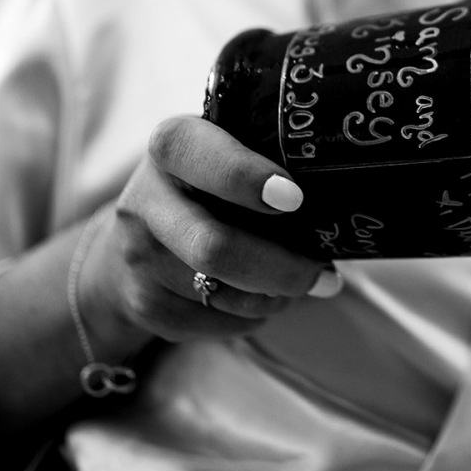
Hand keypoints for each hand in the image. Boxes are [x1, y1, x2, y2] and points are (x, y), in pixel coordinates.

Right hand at [87, 116, 340, 343]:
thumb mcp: (226, 152)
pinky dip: (252, 317)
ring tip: (298, 283)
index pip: (202, 157)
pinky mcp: (142, 304)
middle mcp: (143, 199)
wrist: (130, 241)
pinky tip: (259, 297)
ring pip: (223, 295)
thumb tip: (340, 197)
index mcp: (172, 146)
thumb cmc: (208, 187)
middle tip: (324, 274)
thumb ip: (266, 159)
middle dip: (282, 268)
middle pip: (214, 247)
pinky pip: (216, 324)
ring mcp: (136, 256)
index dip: (247, 177)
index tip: (294, 199)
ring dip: (275, 297)